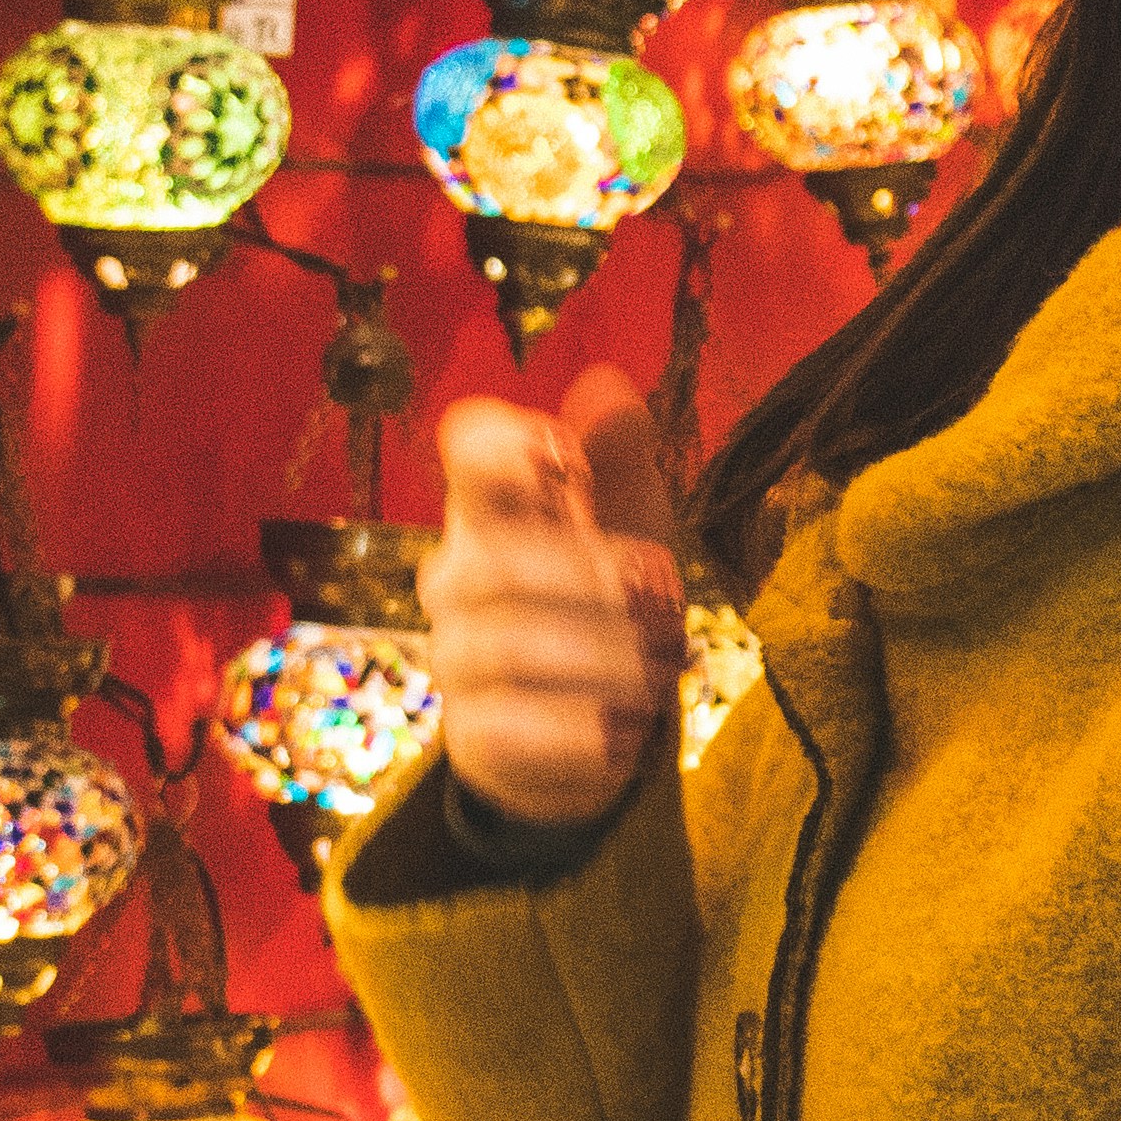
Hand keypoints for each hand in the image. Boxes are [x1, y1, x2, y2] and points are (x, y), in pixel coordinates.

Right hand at [419, 364, 685, 830]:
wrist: (601, 714)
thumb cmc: (609, 587)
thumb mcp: (631, 516)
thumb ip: (620, 454)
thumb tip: (608, 386)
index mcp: (496, 504)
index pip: (468, 451)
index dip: (502, 448)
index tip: (560, 457)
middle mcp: (458, 575)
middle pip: (496, 565)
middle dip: (591, 581)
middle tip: (662, 596)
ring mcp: (457, 655)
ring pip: (506, 648)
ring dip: (600, 657)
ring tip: (658, 667)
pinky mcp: (471, 735)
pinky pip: (508, 727)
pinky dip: (576, 728)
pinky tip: (621, 729)